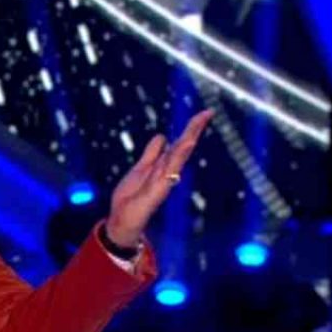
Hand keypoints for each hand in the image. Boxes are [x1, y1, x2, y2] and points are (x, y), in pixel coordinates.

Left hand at [106, 110, 214, 247]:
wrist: (123, 219)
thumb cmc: (133, 196)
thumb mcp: (141, 168)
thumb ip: (152, 153)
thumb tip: (163, 136)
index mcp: (163, 164)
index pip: (180, 142)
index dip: (191, 128)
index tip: (205, 113)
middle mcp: (167, 171)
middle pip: (183, 146)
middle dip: (194, 129)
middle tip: (207, 112)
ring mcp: (164, 180)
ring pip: (179, 156)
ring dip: (188, 139)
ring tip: (199, 122)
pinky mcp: (158, 190)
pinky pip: (170, 171)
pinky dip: (178, 158)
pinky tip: (185, 146)